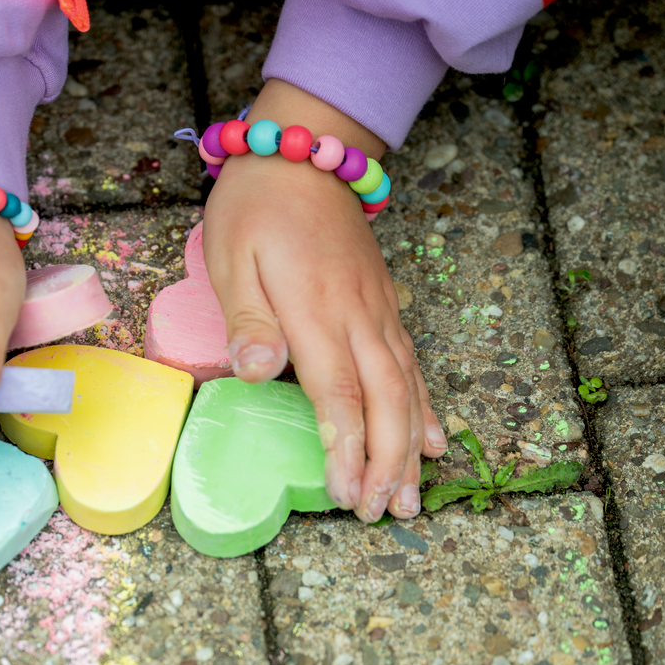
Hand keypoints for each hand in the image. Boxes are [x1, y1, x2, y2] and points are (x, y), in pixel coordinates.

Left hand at [202, 79, 446, 520]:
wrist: (305, 151)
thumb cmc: (257, 206)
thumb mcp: (231, 255)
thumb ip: (249, 318)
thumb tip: (259, 375)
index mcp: (315, 310)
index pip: (338, 394)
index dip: (347, 450)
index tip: (350, 497)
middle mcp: (357, 316)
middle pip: (385, 401)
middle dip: (387, 463)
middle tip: (387, 514)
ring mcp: (378, 309)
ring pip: (407, 387)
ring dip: (411, 446)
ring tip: (418, 495)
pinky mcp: (385, 302)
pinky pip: (412, 361)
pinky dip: (425, 404)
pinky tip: (432, 436)